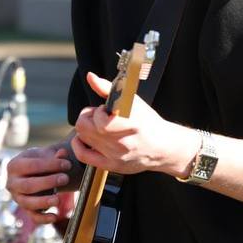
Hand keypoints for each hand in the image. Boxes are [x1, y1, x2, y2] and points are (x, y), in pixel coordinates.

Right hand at [5, 144, 71, 224]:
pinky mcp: (25, 209)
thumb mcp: (45, 155)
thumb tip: (63, 153)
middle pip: (28, 185)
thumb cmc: (40, 162)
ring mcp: (17, 198)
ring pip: (27, 203)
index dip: (50, 165)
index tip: (67, 164)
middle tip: (65, 179)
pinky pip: (32, 216)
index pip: (31, 166)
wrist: (35, 172)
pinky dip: (43, 219)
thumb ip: (55, 155)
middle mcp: (12, 183)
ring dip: (43, 202)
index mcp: (14, 166)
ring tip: (58, 199)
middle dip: (48, 183)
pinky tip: (55, 216)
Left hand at [70, 71, 193, 177]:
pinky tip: (86, 139)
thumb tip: (90, 76)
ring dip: (86, 128)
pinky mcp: (112, 166)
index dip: (98, 111)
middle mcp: (122, 143)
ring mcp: (116, 156)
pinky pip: (83, 156)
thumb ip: (107, 88)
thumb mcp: (132, 100)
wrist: (163, 147)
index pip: (99, 120)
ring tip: (99, 127)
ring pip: (82, 138)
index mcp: (130, 124)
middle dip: (88, 117)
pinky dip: (79, 145)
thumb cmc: (147, 121)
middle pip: (84, 127)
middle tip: (99, 116)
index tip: (106, 109)